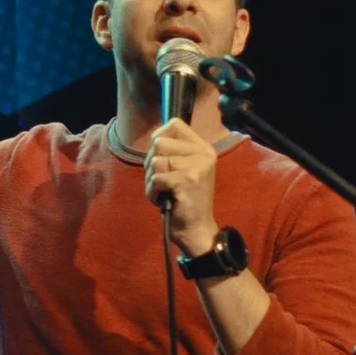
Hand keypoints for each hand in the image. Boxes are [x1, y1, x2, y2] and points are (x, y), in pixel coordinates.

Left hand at [144, 119, 219, 254]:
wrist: (196, 230)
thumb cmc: (185, 199)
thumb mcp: (185, 169)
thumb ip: (174, 151)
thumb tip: (156, 137)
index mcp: (203, 148)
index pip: (174, 124)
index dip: (159, 138)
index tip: (161, 157)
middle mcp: (204, 154)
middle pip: (159, 143)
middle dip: (152, 163)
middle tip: (162, 180)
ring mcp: (197, 167)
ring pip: (155, 162)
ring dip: (151, 180)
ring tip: (164, 192)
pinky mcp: (188, 181)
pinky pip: (155, 179)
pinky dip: (152, 193)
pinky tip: (163, 200)